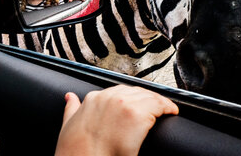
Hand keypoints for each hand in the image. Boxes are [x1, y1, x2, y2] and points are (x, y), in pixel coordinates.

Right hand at [54, 85, 178, 155]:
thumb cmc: (76, 151)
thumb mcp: (68, 126)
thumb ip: (71, 109)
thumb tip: (70, 98)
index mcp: (93, 99)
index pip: (118, 91)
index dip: (130, 98)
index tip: (137, 105)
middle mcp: (109, 97)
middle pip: (135, 91)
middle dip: (146, 99)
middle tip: (156, 107)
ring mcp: (124, 104)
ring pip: (148, 96)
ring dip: (158, 102)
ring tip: (166, 109)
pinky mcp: (138, 115)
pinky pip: (158, 105)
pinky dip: (167, 107)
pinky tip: (171, 111)